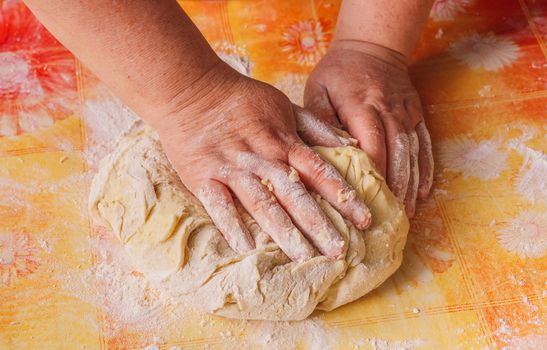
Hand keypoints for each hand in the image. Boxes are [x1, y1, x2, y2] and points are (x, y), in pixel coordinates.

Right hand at [150, 61, 371, 261]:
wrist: (192, 89)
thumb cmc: (241, 99)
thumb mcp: (284, 105)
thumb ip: (315, 127)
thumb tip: (349, 143)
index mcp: (284, 142)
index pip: (321, 172)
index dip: (344, 196)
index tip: (365, 220)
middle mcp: (263, 159)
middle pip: (296, 196)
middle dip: (320, 225)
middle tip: (340, 252)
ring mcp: (233, 169)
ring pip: (263, 204)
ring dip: (284, 232)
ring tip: (304, 258)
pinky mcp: (204, 177)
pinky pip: (219, 205)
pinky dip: (232, 226)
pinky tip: (246, 250)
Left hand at [304, 40, 433, 216]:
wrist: (372, 46)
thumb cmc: (338, 73)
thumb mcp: (319, 90)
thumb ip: (320, 121)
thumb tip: (324, 154)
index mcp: (363, 107)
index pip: (372, 147)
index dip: (372, 176)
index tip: (367, 201)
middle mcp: (390, 112)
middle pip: (396, 156)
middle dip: (394, 189)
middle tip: (390, 218)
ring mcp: (407, 114)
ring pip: (413, 155)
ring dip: (411, 185)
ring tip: (407, 213)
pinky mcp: (416, 115)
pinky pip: (424, 145)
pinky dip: (424, 170)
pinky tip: (423, 191)